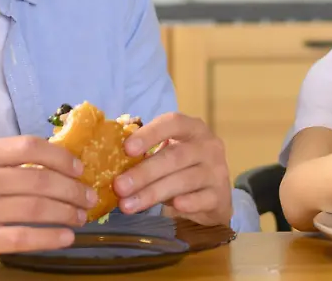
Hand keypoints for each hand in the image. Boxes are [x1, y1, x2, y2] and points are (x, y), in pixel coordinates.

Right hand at [0, 135, 97, 275]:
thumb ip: (1, 162)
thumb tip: (52, 162)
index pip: (29, 146)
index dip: (61, 156)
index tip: (79, 168)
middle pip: (40, 179)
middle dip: (73, 189)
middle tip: (89, 196)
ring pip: (37, 208)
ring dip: (67, 212)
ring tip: (81, 216)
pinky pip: (24, 237)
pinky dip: (51, 237)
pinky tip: (66, 237)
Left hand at [113, 112, 232, 226]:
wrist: (213, 196)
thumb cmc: (183, 168)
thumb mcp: (168, 152)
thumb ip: (147, 152)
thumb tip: (110, 158)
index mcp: (193, 129)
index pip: (173, 123)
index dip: (150, 134)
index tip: (127, 149)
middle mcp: (209, 146)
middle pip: (175, 156)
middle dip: (143, 172)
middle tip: (118, 186)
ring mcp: (217, 171)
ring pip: (183, 181)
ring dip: (152, 193)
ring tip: (127, 205)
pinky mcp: (220, 196)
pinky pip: (201, 200)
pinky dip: (186, 204)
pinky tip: (169, 208)